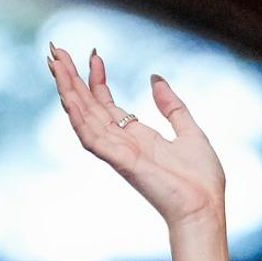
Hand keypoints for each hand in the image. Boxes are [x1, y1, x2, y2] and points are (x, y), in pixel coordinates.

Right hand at [49, 48, 225, 228]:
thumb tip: (155, 78)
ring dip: (68, 91)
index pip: (107, 105)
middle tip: (55, 51)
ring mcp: (119, 153)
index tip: (93, 55)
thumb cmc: (201, 181)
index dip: (97, 80)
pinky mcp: (121, 162)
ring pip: (84, 118)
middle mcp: (122, 144)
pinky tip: (68, 96)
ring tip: (55, 63)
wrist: (205, 209)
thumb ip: (172, 107)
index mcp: (137, 137)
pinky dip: (79, 117)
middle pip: (89, 107)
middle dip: (71, 80)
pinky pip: (93, 138)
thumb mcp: (190, 131)